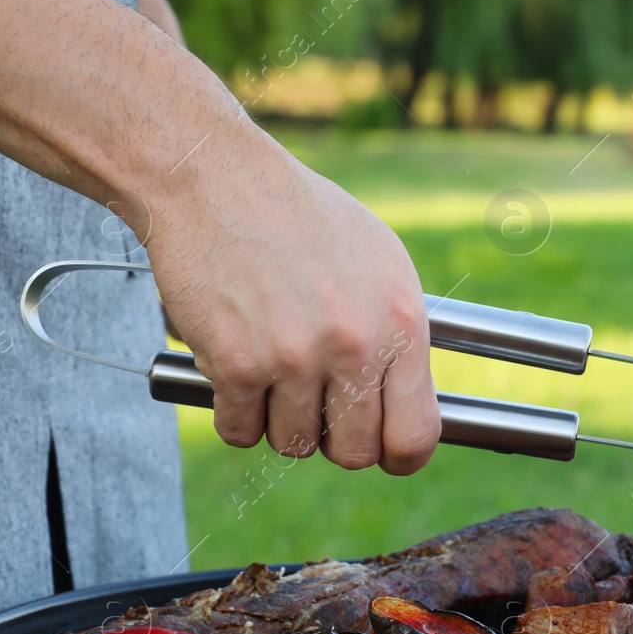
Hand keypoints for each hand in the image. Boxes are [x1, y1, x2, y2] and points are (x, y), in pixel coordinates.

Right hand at [144, 124, 440, 473]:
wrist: (215, 179)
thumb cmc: (300, 217)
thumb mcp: (381, 263)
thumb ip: (397, 335)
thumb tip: (407, 401)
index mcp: (402, 323)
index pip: (417, 434)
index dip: (398, 455)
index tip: (381, 450)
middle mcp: (357, 346)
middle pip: (354, 453)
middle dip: (332, 439)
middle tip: (313, 404)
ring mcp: (297, 358)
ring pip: (294, 445)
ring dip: (278, 421)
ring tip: (270, 370)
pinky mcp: (238, 364)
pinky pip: (240, 431)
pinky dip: (233, 413)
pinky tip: (234, 371)